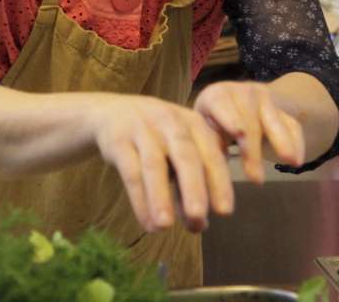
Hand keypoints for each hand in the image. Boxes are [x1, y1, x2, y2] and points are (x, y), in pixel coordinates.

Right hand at [91, 96, 232, 233]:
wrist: (114, 111)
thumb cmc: (157, 137)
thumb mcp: (179, 149)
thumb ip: (191, 184)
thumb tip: (200, 225)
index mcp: (194, 124)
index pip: (211, 154)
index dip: (219, 182)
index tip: (225, 212)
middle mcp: (171, 123)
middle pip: (185, 156)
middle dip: (193, 187)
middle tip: (198, 217)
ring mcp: (143, 130)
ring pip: (154, 165)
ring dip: (160, 196)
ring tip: (165, 226)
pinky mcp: (118, 141)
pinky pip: (130, 172)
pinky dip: (139, 200)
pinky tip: (147, 224)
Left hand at [192, 80, 305, 184]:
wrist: (235, 104)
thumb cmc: (212, 124)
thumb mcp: (205, 131)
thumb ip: (207, 145)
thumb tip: (205, 168)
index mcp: (215, 96)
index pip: (221, 103)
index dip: (229, 117)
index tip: (238, 133)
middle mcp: (241, 92)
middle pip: (250, 118)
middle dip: (253, 149)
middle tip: (255, 178)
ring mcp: (264, 98)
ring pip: (274, 119)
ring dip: (282, 142)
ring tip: (290, 162)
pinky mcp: (282, 108)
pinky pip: (292, 124)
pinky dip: (296, 141)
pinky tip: (297, 160)